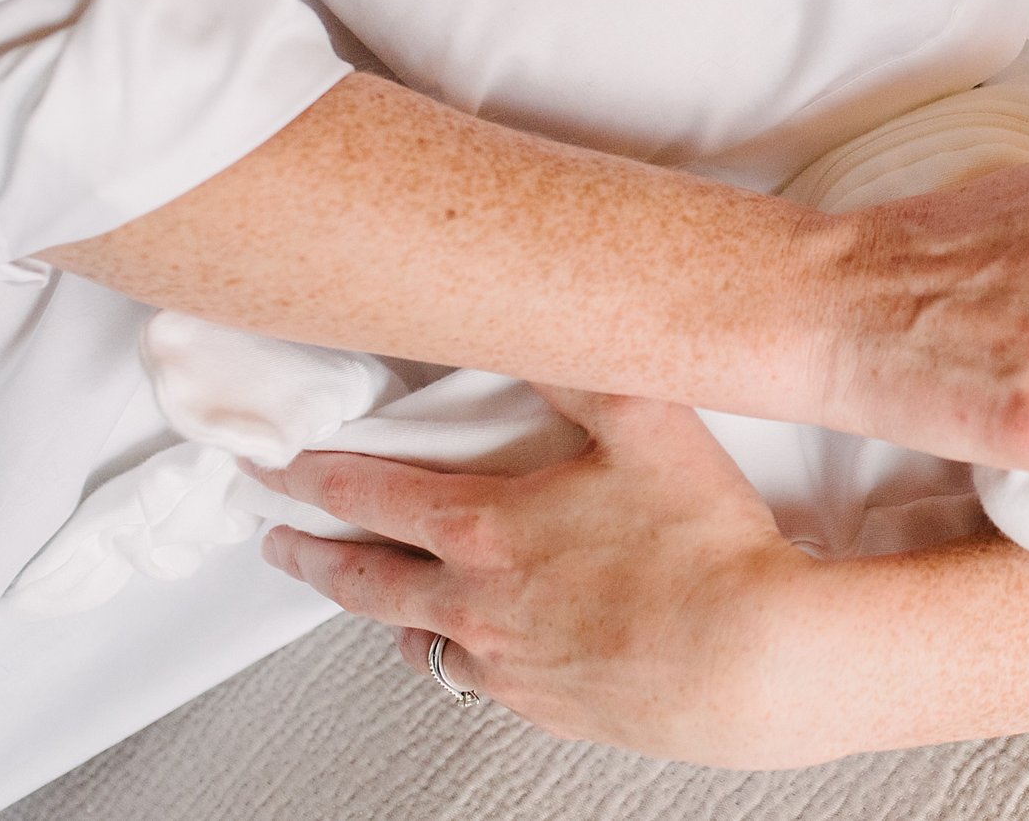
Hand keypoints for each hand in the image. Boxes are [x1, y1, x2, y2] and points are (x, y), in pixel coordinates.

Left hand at [249, 390, 828, 766]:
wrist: (752, 658)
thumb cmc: (705, 547)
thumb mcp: (647, 422)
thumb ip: (582, 368)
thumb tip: (539, 321)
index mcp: (485, 528)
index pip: (367, 494)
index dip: (310, 477)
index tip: (277, 469)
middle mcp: (476, 602)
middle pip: (361, 580)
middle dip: (310, 556)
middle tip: (280, 544)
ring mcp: (506, 663)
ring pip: (412, 641)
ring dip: (383, 614)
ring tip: (374, 597)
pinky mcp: (545, 707)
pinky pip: (476, 682)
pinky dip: (457, 658)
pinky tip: (473, 648)